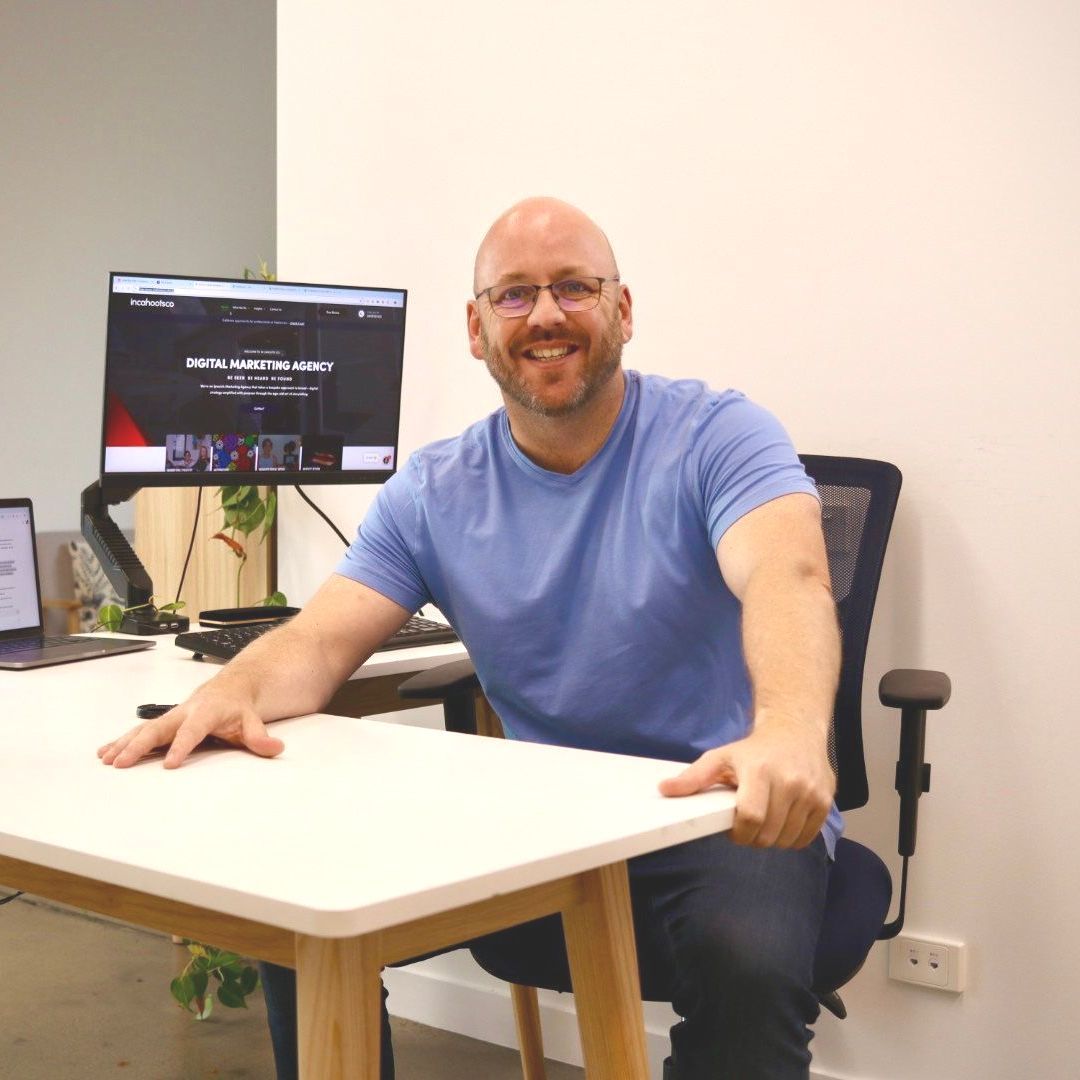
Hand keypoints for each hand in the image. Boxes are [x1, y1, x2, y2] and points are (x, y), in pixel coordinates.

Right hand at [97, 691, 284, 769]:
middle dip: (138, 745)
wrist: (233, 686)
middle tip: (121, 763)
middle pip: (158, 728)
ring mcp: (173, 716)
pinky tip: (105, 752)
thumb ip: (260, 736)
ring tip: (107, 759)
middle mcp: (185, 712)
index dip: (181, 747)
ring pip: (145, 729)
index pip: (192, 731)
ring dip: (125, 743)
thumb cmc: (239, 705)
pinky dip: (122, 740)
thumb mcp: (253, 720)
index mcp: (206, 712)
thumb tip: (274, 748)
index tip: (169, 763)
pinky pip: (141, 731)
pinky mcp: (166, 721)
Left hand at [658, 722, 834, 848]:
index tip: (734, 829)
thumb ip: (693, 777)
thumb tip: (664, 790)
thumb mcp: (720, 757)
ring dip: (772, 839)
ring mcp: (811, 792)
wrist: (796, 730)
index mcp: (761, 771)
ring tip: (765, 820)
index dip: (739, 833)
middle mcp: (790, 781)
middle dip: (753, 838)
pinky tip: (782, 821)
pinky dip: (792, 838)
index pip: (750, 818)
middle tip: (747, 825)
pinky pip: (806, 838)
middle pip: (768, 835)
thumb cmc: (754, 749)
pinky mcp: (826, 801)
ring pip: (787, 840)